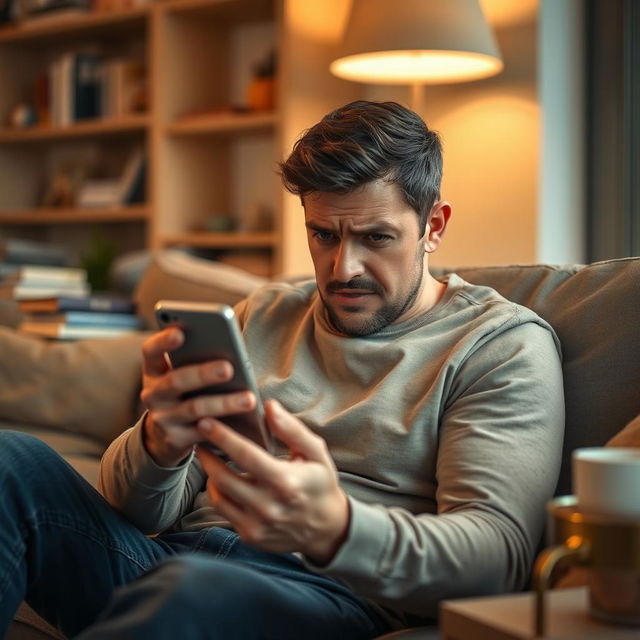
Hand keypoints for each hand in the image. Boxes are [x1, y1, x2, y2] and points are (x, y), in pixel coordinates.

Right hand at [139, 328, 257, 467]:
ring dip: (224, 403)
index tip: (180, 333)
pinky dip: (224, 427)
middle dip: (204, 374)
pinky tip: (243, 422)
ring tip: (249, 399)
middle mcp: (153, 393)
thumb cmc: (184, 392)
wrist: (165, 435)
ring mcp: (163, 418)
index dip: (163, 341)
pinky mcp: (175, 439)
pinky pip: (203, 433)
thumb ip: (195, 359)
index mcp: (154, 370)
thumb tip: (230, 346)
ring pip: (195, 408)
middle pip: (176, 380)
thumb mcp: (181, 374)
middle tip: (228, 368)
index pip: (151, 351)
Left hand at [195, 399, 349, 564]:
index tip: (206, 421)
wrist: (328, 528)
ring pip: (218, 495)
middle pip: (223, 477)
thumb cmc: (321, 482)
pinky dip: (218, 491)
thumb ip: (291, 429)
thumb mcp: (316, 452)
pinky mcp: (250, 535)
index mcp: (286, 481)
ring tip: (207, 455)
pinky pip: (223, 511)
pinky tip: (220, 477)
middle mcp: (269, 506)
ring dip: (209, 473)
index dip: (222, 437)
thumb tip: (269, 406)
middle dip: (206, 454)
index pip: (245, 455)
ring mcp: (257, 524)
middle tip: (199, 437)